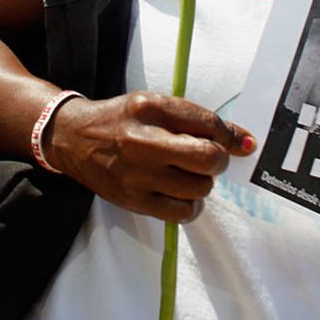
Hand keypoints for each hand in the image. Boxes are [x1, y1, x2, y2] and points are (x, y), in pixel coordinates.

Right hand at [46, 92, 255, 222]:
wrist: (74, 138)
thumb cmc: (122, 120)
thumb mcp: (155, 106)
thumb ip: (197, 120)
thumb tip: (245, 142)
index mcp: (151, 108)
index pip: (208, 123)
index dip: (228, 135)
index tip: (232, 142)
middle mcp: (143, 140)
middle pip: (207, 158)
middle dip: (217, 160)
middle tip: (207, 159)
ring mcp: (137, 174)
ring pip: (199, 188)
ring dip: (202, 183)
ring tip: (186, 174)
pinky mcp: (133, 201)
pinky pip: (182, 213)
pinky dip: (190, 205)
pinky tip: (180, 193)